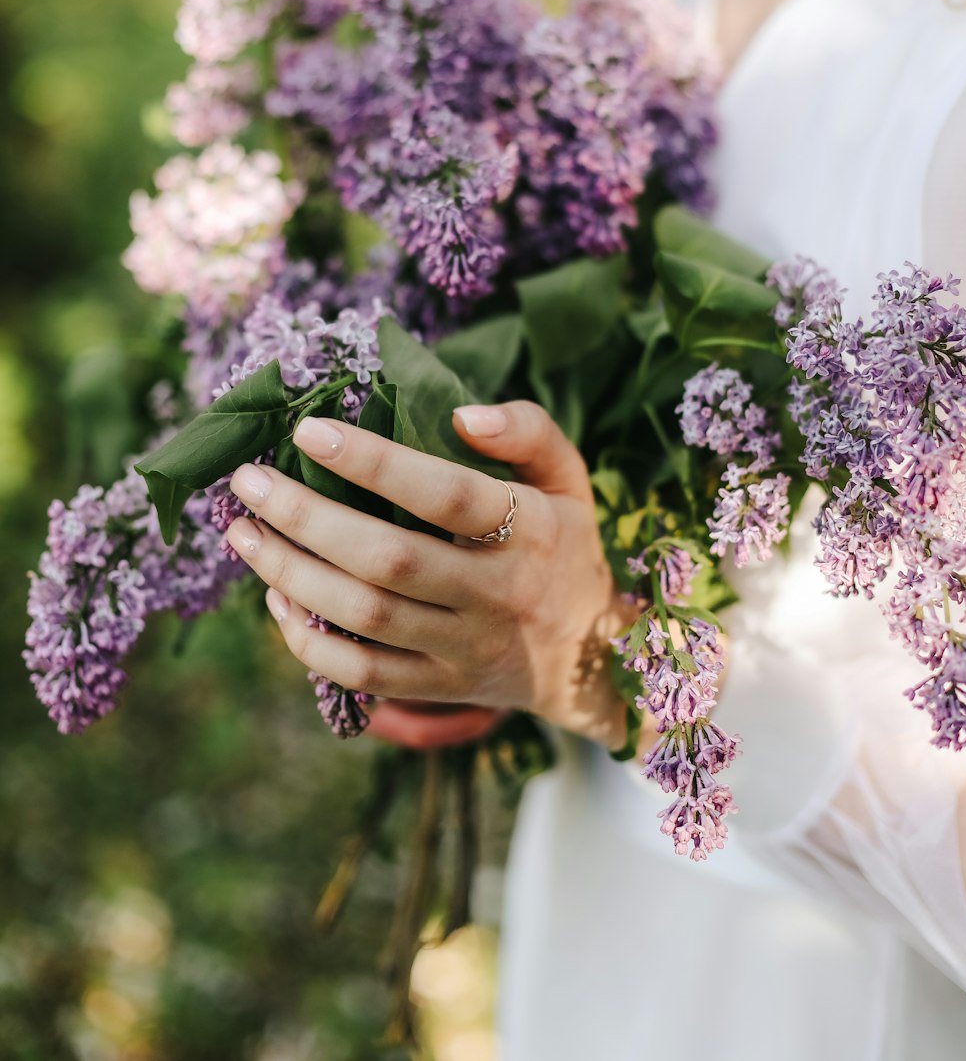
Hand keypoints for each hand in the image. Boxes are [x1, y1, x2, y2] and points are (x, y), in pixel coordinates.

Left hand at [225, 401, 643, 749]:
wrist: (588, 657)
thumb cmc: (563, 543)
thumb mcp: (568, 476)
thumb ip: (527, 429)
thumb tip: (460, 413)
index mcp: (532, 530)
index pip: (445, 494)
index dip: (373, 462)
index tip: (309, 431)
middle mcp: (497, 592)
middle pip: (388, 560)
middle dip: (307, 519)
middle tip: (250, 481)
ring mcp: (466, 647)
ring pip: (366, 617)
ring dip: (291, 573)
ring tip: (242, 533)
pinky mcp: (439, 688)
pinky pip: (363, 674)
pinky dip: (308, 642)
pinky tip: (274, 597)